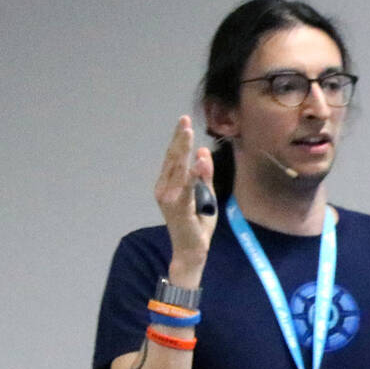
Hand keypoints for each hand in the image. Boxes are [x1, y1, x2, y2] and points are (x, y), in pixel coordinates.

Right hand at [154, 116, 216, 278]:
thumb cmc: (197, 223)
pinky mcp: (179, 208)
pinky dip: (193, 174)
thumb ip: (204, 174)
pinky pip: (187, 188)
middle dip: (179, 139)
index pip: (174, 158)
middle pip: (173, 159)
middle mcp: (164, 189)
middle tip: (184, 120)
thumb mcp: (204, 194)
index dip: (178, 139)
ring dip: (183, 150)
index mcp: (168, 184)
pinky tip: (198, 161)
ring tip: (188, 133)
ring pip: (178, 169)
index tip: (184, 121)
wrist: (193, 249)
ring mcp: (169, 198)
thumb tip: (203, 151)